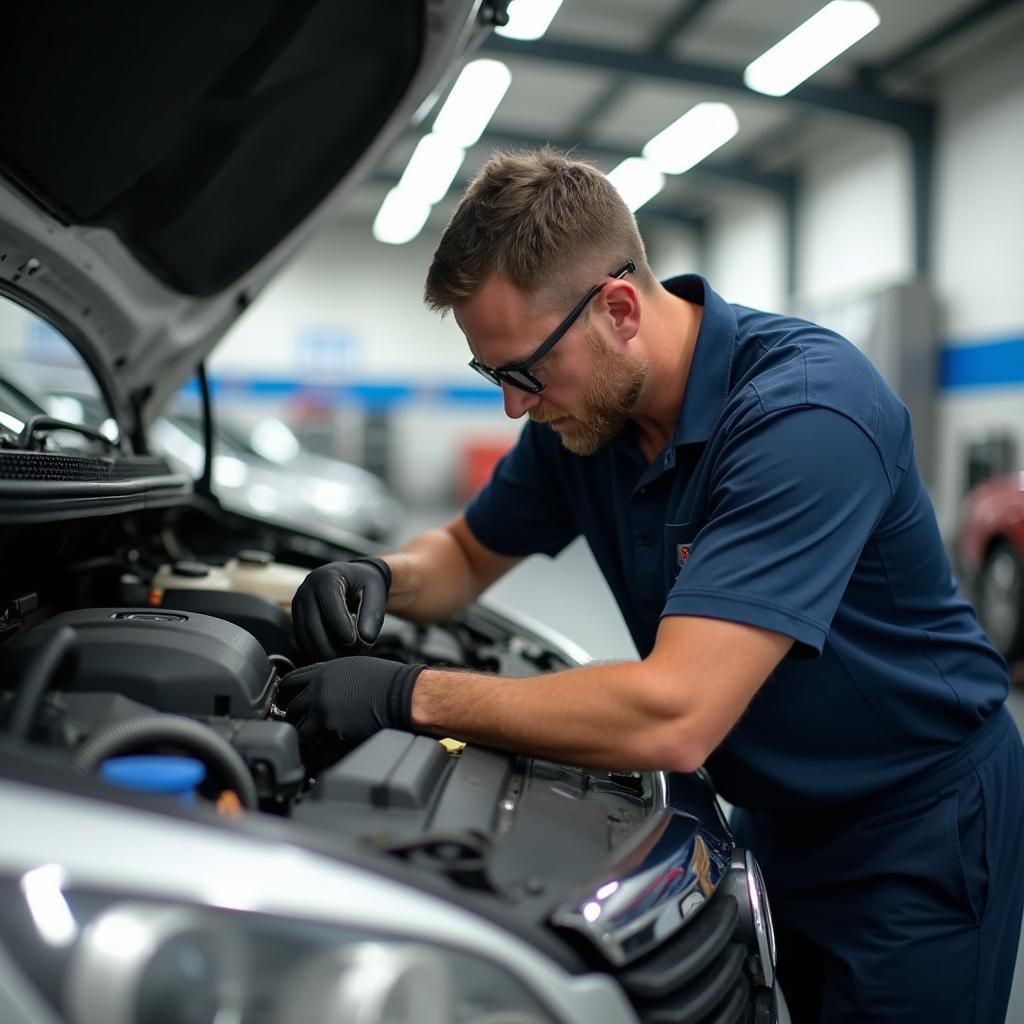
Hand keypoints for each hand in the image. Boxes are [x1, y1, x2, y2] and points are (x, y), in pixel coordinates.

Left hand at [279, 656, 424, 746]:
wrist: (405, 695)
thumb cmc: (389, 681)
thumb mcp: (354, 668)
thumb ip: (332, 678)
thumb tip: (321, 689)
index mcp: (324, 672)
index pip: (289, 683)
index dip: (287, 695)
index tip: (289, 703)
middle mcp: (319, 689)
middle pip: (291, 709)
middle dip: (297, 719)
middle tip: (306, 726)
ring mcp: (324, 710)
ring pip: (300, 730)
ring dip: (308, 737)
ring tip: (317, 741)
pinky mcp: (333, 730)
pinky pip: (317, 744)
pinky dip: (321, 749)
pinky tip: (331, 748)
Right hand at [291, 557, 391, 661]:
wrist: (351, 577)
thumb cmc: (364, 582)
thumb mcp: (376, 590)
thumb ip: (373, 612)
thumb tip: (366, 638)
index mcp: (326, 577)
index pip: (329, 602)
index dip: (340, 624)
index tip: (353, 642)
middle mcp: (307, 589)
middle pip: (312, 623)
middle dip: (330, 645)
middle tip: (348, 658)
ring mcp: (298, 604)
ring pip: (304, 634)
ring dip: (322, 651)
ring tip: (343, 660)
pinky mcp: (296, 617)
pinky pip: (302, 639)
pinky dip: (315, 651)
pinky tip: (333, 657)